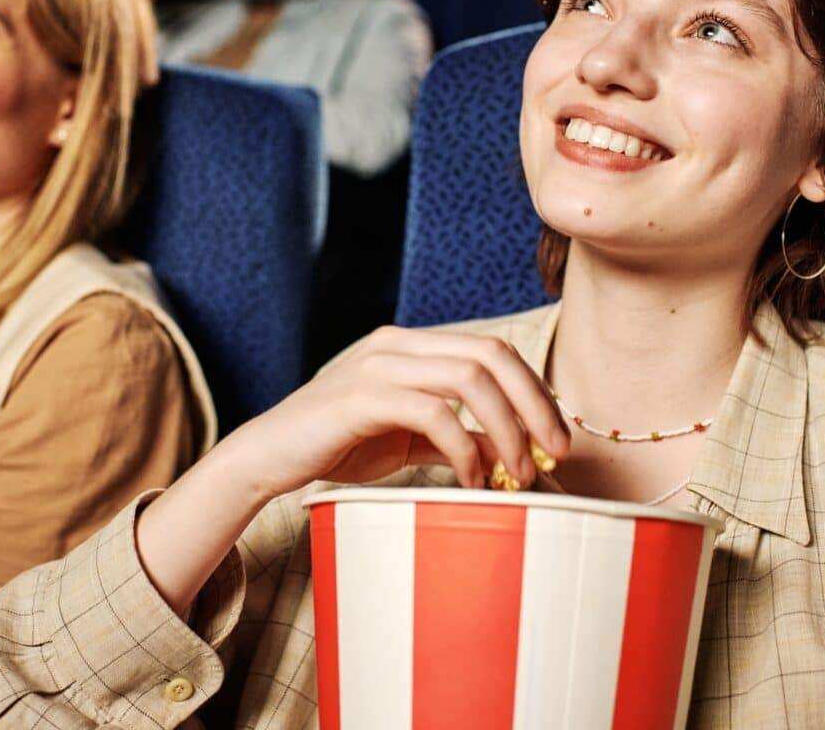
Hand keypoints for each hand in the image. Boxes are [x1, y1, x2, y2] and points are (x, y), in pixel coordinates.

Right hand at [225, 326, 571, 501]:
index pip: (493, 350)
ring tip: (519, 473)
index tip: (558, 437)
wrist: (267, 459)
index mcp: (410, 345)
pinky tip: (472, 480)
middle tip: (556, 452)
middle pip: (491, 354)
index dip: (534, 390)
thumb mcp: (408, 441)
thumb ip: (456, 438)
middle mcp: (396, 343)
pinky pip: (433, 412)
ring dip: (507, 427)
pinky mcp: (360, 398)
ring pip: (469, 378)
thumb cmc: (336, 448)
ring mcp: (377, 366)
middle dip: (535, 404)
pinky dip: (464, 448)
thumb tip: (511, 453)